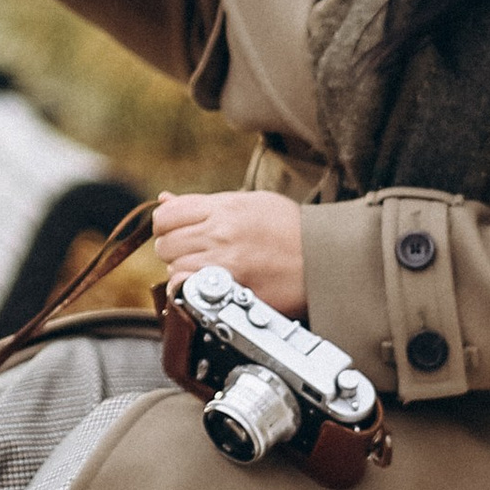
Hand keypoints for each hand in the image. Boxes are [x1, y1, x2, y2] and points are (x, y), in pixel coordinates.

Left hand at [152, 191, 307, 316]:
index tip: (176, 231)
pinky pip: (187, 289)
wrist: (324, 257)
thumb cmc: (290, 228)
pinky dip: (188, 289)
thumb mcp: (249, 202)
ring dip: (183, 270)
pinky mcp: (231, 288)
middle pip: (165, 243)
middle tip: (192, 252)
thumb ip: (204, 203)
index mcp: (224, 208)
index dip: (165, 224)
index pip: (166, 214)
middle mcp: (220, 233)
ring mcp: (225, 263)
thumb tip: (165, 199)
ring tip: (205, 269)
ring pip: (173, 268)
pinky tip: (204, 285)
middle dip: (173, 249)